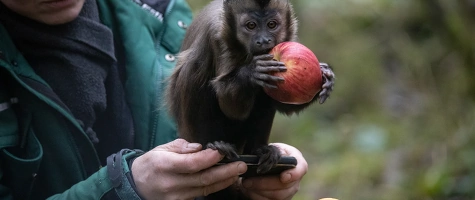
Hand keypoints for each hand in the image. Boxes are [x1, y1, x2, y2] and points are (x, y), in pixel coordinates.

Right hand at [131, 139, 247, 199]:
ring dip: (224, 181)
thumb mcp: (161, 149)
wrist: (136, 186)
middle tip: (241, 165)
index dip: (209, 158)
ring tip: (238, 172)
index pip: (191, 164)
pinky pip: (201, 195)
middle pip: (202, 179)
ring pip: (205, 189)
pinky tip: (226, 181)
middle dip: (225, 172)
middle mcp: (170, 183)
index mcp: (163, 165)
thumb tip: (200, 148)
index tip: (222, 152)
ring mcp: (176, 197)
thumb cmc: (151, 164)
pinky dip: (215, 188)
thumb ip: (181, 147)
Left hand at [239, 143, 307, 199]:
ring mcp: (290, 190)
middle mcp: (296, 178)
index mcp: (296, 160)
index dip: (294, 174)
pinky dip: (258, 196)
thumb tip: (266, 161)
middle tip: (248, 180)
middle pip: (285, 186)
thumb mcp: (269, 149)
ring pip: (277, 196)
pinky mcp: (282, 198)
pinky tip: (249, 190)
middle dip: (264, 184)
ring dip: (259, 191)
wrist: (263, 164)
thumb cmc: (268, 154)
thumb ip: (271, 153)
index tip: (283, 177)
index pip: (302, 168)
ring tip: (246, 184)